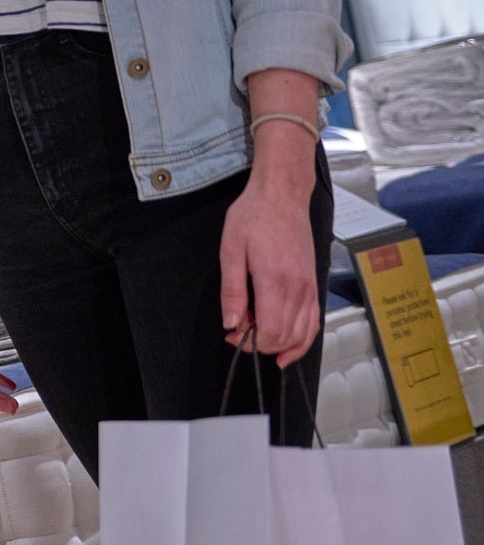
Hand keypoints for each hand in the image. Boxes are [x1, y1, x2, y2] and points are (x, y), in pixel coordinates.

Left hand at [221, 168, 320, 368]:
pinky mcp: (314, 285)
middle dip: (259, 344)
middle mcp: (299, 288)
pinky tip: (287, 348)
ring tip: (255, 333)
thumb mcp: (230, 250)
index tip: (232, 333)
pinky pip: (314, 323)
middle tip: (237, 330)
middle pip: (285, 337)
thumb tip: (231, 324)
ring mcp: (310, 288)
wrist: (282, 196)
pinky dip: (301, 340)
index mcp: (275, 280)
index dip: (249, 341)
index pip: (270, 331)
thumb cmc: (253, 217)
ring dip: (278, 344)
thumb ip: (231, 290)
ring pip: (302, 335)